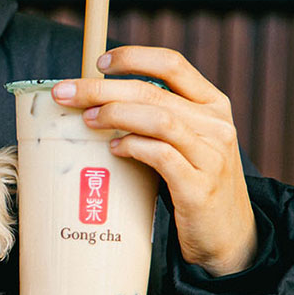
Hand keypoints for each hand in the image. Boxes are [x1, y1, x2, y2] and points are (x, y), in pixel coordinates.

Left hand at [52, 46, 257, 275]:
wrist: (228, 236)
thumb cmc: (194, 183)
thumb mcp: (187, 142)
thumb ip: (158, 118)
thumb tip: (98, 102)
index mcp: (213, 105)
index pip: (173, 64)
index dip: (134, 57)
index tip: (99, 62)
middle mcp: (217, 124)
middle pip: (152, 92)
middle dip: (102, 89)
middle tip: (65, 92)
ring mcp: (211, 155)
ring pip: (158, 119)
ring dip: (115, 114)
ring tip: (87, 120)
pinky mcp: (200, 187)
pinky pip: (161, 156)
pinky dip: (133, 147)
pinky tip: (114, 149)